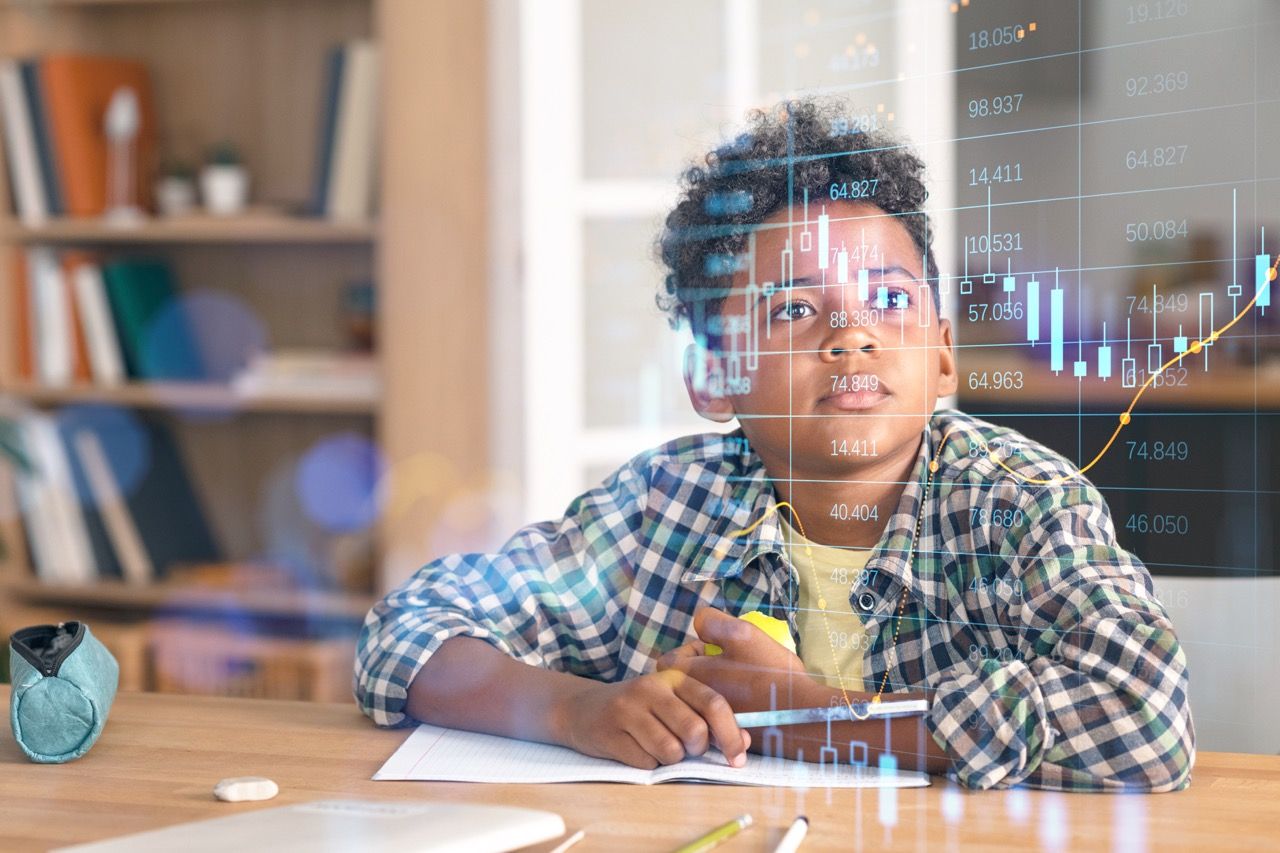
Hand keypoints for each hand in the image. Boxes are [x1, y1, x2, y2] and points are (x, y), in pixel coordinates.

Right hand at [553, 669, 750, 769]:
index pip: (713, 703)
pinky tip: (637, 750)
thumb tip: (744, 742)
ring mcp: (628, 710)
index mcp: (674, 678)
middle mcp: (651, 689)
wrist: (583, 710)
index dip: (731, 734)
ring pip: (671, 750)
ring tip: (659, 747)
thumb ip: (707, 717)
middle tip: (688, 749)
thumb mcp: (672, 702)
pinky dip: (649, 764)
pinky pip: (646, 763)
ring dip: (671, 759)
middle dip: (697, 750)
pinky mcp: (610, 733)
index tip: (738, 758)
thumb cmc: (640, 709)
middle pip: (694, 731)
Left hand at [657, 608, 814, 712]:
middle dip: (700, 670)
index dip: (687, 651)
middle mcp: (694, 704)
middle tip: (728, 665)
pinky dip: (726, 707)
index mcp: (693, 678)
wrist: (800, 715)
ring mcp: (708, 724)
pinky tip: (749, 701)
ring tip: (740, 682)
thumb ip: (713, 622)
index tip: (712, 650)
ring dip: (713, 688)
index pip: (667, 663)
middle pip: (683, 683)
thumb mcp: (742, 633)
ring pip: (698, 701)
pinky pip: (714, 718)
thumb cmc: (770, 673)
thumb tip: (699, 624)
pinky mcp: (726, 736)